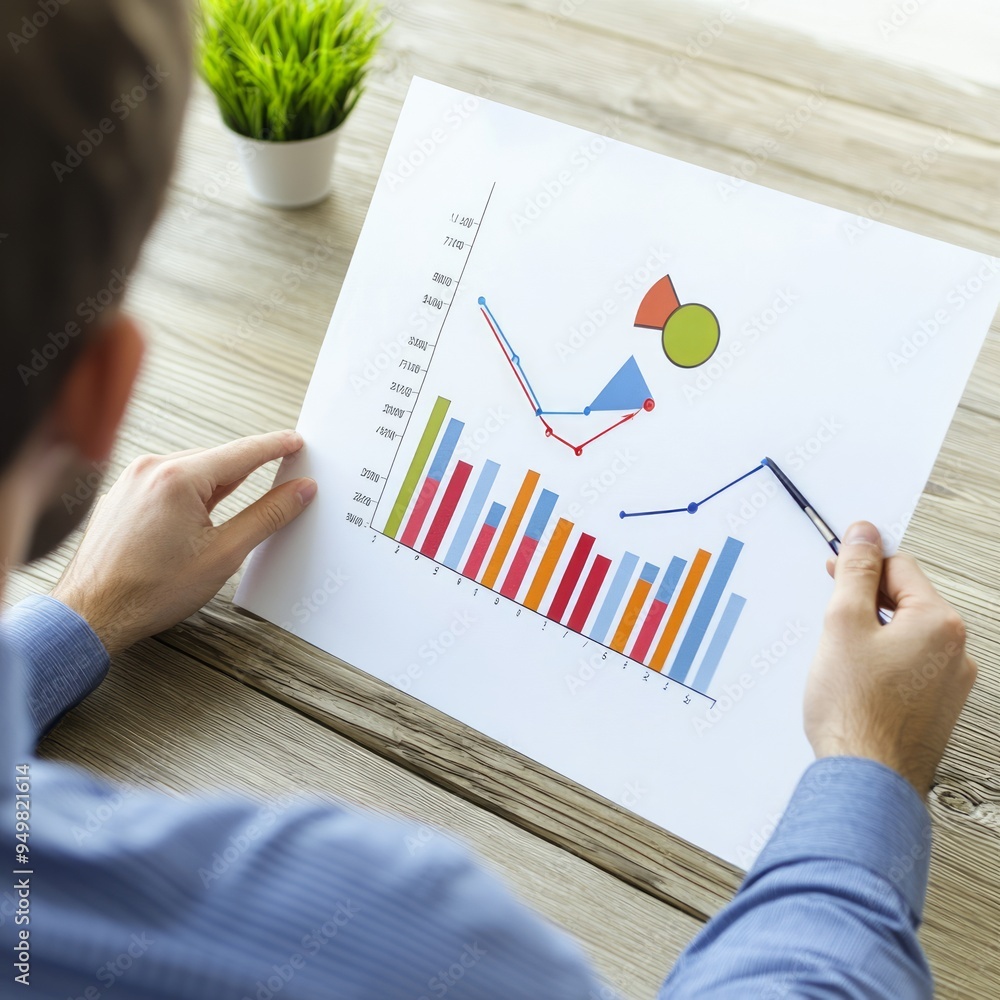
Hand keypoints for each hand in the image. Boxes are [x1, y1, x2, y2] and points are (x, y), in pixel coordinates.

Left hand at [51, 430, 315, 656]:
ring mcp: (132, 480)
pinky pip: (166, 483)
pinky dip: (189, 496)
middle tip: (274, 488)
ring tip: (220, 528)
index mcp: (177, 478)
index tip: (296, 442)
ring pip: (191, 472)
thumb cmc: (147, 592)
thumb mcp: (224, 554)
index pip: (242, 452)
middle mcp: (150, 470)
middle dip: (246, 474)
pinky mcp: (122, 495)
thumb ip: (267, 516)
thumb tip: (298, 492)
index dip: (276, 446)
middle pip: (217, 461)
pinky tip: (192, 526)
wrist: (92, 614)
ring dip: (215, 489)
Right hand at [804, 521, 975, 797]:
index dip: (860, 565)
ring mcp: (949, 685)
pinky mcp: (935, 710)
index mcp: (939, 623)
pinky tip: (855, 684)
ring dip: (871, 637)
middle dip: (864, 604)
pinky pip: (907, 669)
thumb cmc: (856, 711)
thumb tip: (864, 534)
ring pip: (904, 637)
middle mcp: (955, 652)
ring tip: (841, 661)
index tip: (836, 567)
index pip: (898, 567)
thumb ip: (854, 571)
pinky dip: (880, 667)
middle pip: (904, 602)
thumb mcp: (842, 623)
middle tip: (830, 619)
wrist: (866, 779)